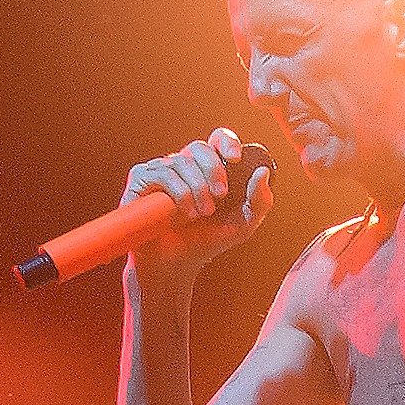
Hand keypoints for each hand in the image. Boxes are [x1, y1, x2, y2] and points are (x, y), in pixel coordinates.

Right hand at [121, 128, 272, 273]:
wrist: (176, 264)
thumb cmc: (207, 241)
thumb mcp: (243, 224)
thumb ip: (259, 201)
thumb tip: (264, 171)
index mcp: (208, 169)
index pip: (217, 140)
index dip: (226, 142)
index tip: (235, 159)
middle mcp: (183, 165)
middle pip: (199, 147)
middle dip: (214, 170)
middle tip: (221, 196)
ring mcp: (161, 170)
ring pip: (181, 161)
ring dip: (197, 189)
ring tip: (200, 214)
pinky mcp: (141, 178)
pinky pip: (162, 173)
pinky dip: (178, 192)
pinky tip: (184, 212)